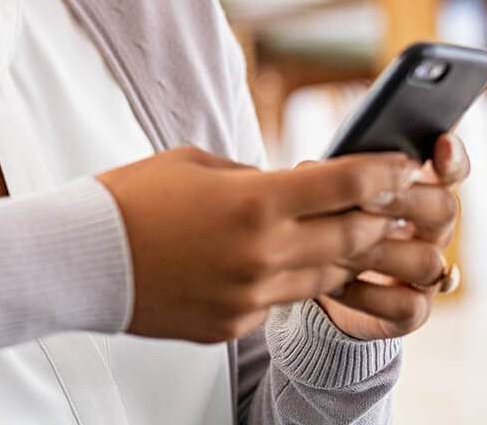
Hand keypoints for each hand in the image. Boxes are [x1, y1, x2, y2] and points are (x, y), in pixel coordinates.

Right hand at [94, 144, 419, 344]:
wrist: (85, 256)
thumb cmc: (133, 198)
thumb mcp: (196, 163)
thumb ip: (251, 176)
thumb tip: (284, 185)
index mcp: (254, 201)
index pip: (343, 186)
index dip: (381, 173)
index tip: (401, 166)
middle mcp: (262, 253)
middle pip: (349, 237)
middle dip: (375, 216)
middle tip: (383, 201)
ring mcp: (251, 296)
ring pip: (323, 277)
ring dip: (336, 252)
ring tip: (331, 230)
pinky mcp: (234, 325)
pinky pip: (279, 302)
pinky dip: (285, 280)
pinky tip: (263, 260)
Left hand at [311, 132, 470, 339]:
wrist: (308, 278)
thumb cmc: (321, 217)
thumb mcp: (323, 190)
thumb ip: (330, 175)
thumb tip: (312, 170)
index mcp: (415, 188)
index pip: (450, 168)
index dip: (451, 157)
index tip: (440, 143)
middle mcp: (430, 229)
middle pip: (445, 209)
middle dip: (403, 200)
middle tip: (365, 197)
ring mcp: (425, 271)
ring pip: (430, 261)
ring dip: (380, 251)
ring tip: (337, 246)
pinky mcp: (410, 310)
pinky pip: (406, 304)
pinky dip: (368, 293)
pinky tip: (335, 284)